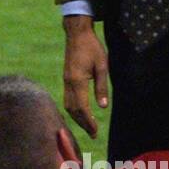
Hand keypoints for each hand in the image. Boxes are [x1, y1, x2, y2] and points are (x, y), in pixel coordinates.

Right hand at [63, 16, 109, 138]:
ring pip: (68, 106)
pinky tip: (80, 114)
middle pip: (73, 110)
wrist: (77, 33)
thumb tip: (103, 106)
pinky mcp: (66, 79)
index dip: (88, 121)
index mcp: (78, 81)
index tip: (95, 131)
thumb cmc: (92, 47)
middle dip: (83, 124)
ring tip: (87, 127)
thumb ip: (102, 87)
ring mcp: (65, 81)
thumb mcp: (102, 66)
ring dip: (77, 118)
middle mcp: (68, 83)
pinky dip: (73, 110)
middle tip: (93, 134)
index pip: (82, 108)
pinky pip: (67, 99)